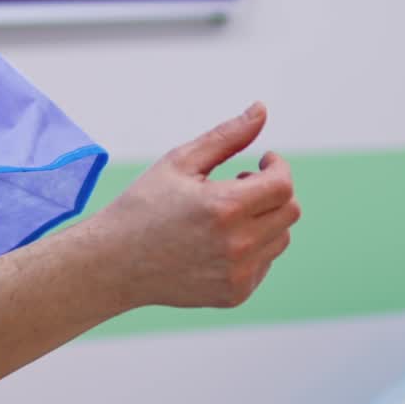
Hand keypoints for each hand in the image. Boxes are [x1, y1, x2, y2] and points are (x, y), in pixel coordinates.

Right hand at [90, 103, 299, 310]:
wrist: (114, 262)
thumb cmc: (143, 205)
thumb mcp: (180, 162)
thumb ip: (226, 136)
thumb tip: (261, 109)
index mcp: (224, 207)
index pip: (283, 184)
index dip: (278, 167)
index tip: (263, 159)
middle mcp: (237, 244)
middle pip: (290, 211)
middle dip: (273, 191)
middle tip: (241, 183)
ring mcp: (238, 273)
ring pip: (280, 237)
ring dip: (264, 219)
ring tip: (225, 212)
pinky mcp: (235, 293)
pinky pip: (264, 263)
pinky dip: (252, 246)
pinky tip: (217, 240)